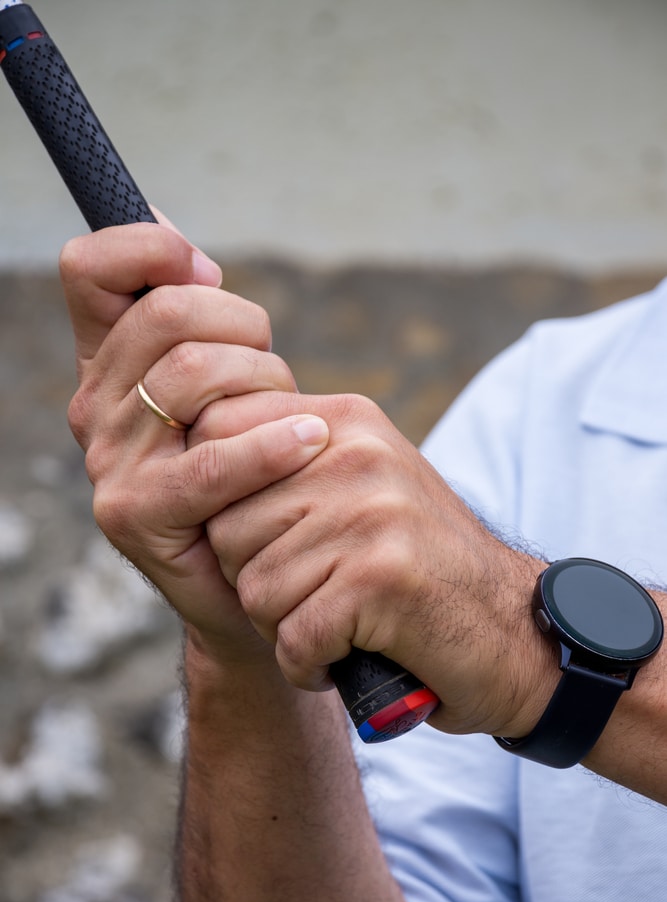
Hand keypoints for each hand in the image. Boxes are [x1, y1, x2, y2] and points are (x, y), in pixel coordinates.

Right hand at [61, 223, 328, 664]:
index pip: (89, 271)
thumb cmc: (252, 477)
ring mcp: (109, 463)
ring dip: (263, 384)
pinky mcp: (136, 515)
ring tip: (295, 419)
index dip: (147, 249)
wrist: (248, 583)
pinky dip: (271, 446)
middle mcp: (95, 407)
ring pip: (190, 374)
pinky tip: (311, 442)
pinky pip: (212, 460)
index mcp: (108, 365)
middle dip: (240, 324)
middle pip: (162, 315)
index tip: (203, 269)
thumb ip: (200, 325)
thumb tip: (183, 248)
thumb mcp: (229, 391)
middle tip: (273, 365)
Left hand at [194, 389, 552, 736]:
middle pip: (227, 528)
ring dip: (286, 627)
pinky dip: (310, 666)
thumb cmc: (421, 569)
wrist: (516, 632)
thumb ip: (292, 461)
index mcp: (346, 423)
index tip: (267, 542)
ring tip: (339, 623)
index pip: (220, 437)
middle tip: (315, 596)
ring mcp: (371, 514)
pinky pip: (293, 638)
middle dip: (256, 578)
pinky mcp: (381, 579)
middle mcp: (357, 455)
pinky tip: (347, 658)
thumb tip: (195, 441)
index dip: (223, 506)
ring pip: (254, 589)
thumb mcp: (364, 488)